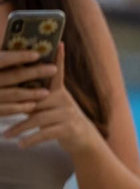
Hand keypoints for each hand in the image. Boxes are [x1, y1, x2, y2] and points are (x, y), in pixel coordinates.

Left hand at [2, 42, 96, 156]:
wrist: (82, 137)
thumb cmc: (59, 117)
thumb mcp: (51, 104)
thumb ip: (35, 96)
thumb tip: (12, 88)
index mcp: (59, 92)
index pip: (57, 73)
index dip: (59, 59)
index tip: (60, 44)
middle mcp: (64, 100)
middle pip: (37, 100)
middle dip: (17, 106)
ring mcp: (67, 115)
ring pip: (38, 119)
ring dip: (19, 128)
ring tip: (6, 134)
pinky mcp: (67, 130)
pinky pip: (44, 134)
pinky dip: (30, 140)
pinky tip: (20, 144)